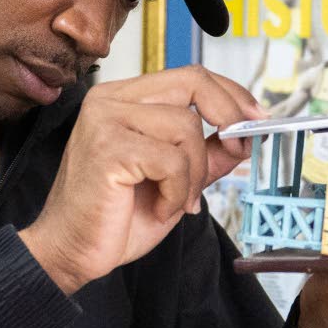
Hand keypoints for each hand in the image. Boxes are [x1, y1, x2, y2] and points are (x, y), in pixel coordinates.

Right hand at [19, 65, 263, 293]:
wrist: (72, 251)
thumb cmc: (114, 217)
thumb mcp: (175, 180)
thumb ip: (207, 154)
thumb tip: (245, 134)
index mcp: (123, 99)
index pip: (189, 76)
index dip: (230, 94)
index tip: (256, 118)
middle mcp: (109, 100)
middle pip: (192, 82)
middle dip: (229, 116)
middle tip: (241, 149)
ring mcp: (105, 120)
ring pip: (186, 127)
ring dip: (195, 174)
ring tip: (178, 201)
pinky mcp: (108, 148)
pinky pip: (172, 160)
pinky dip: (177, 191)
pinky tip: (160, 207)